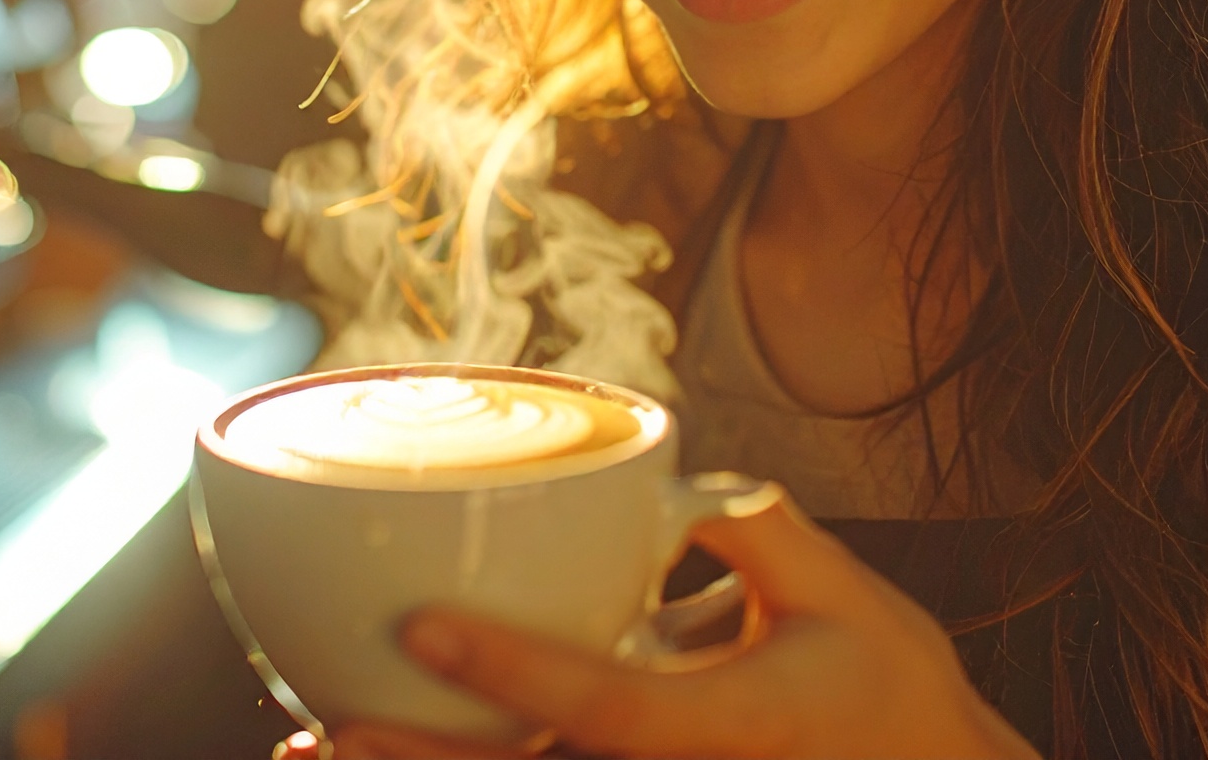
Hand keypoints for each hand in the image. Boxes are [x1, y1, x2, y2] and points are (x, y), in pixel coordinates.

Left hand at [332, 486, 1040, 759]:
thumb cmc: (888, 694)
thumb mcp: (843, 593)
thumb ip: (750, 527)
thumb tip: (660, 475)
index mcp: (725, 727)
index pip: (603, 704)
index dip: (510, 670)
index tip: (422, 628)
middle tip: (330, 731)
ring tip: (319, 754)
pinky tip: (375, 750)